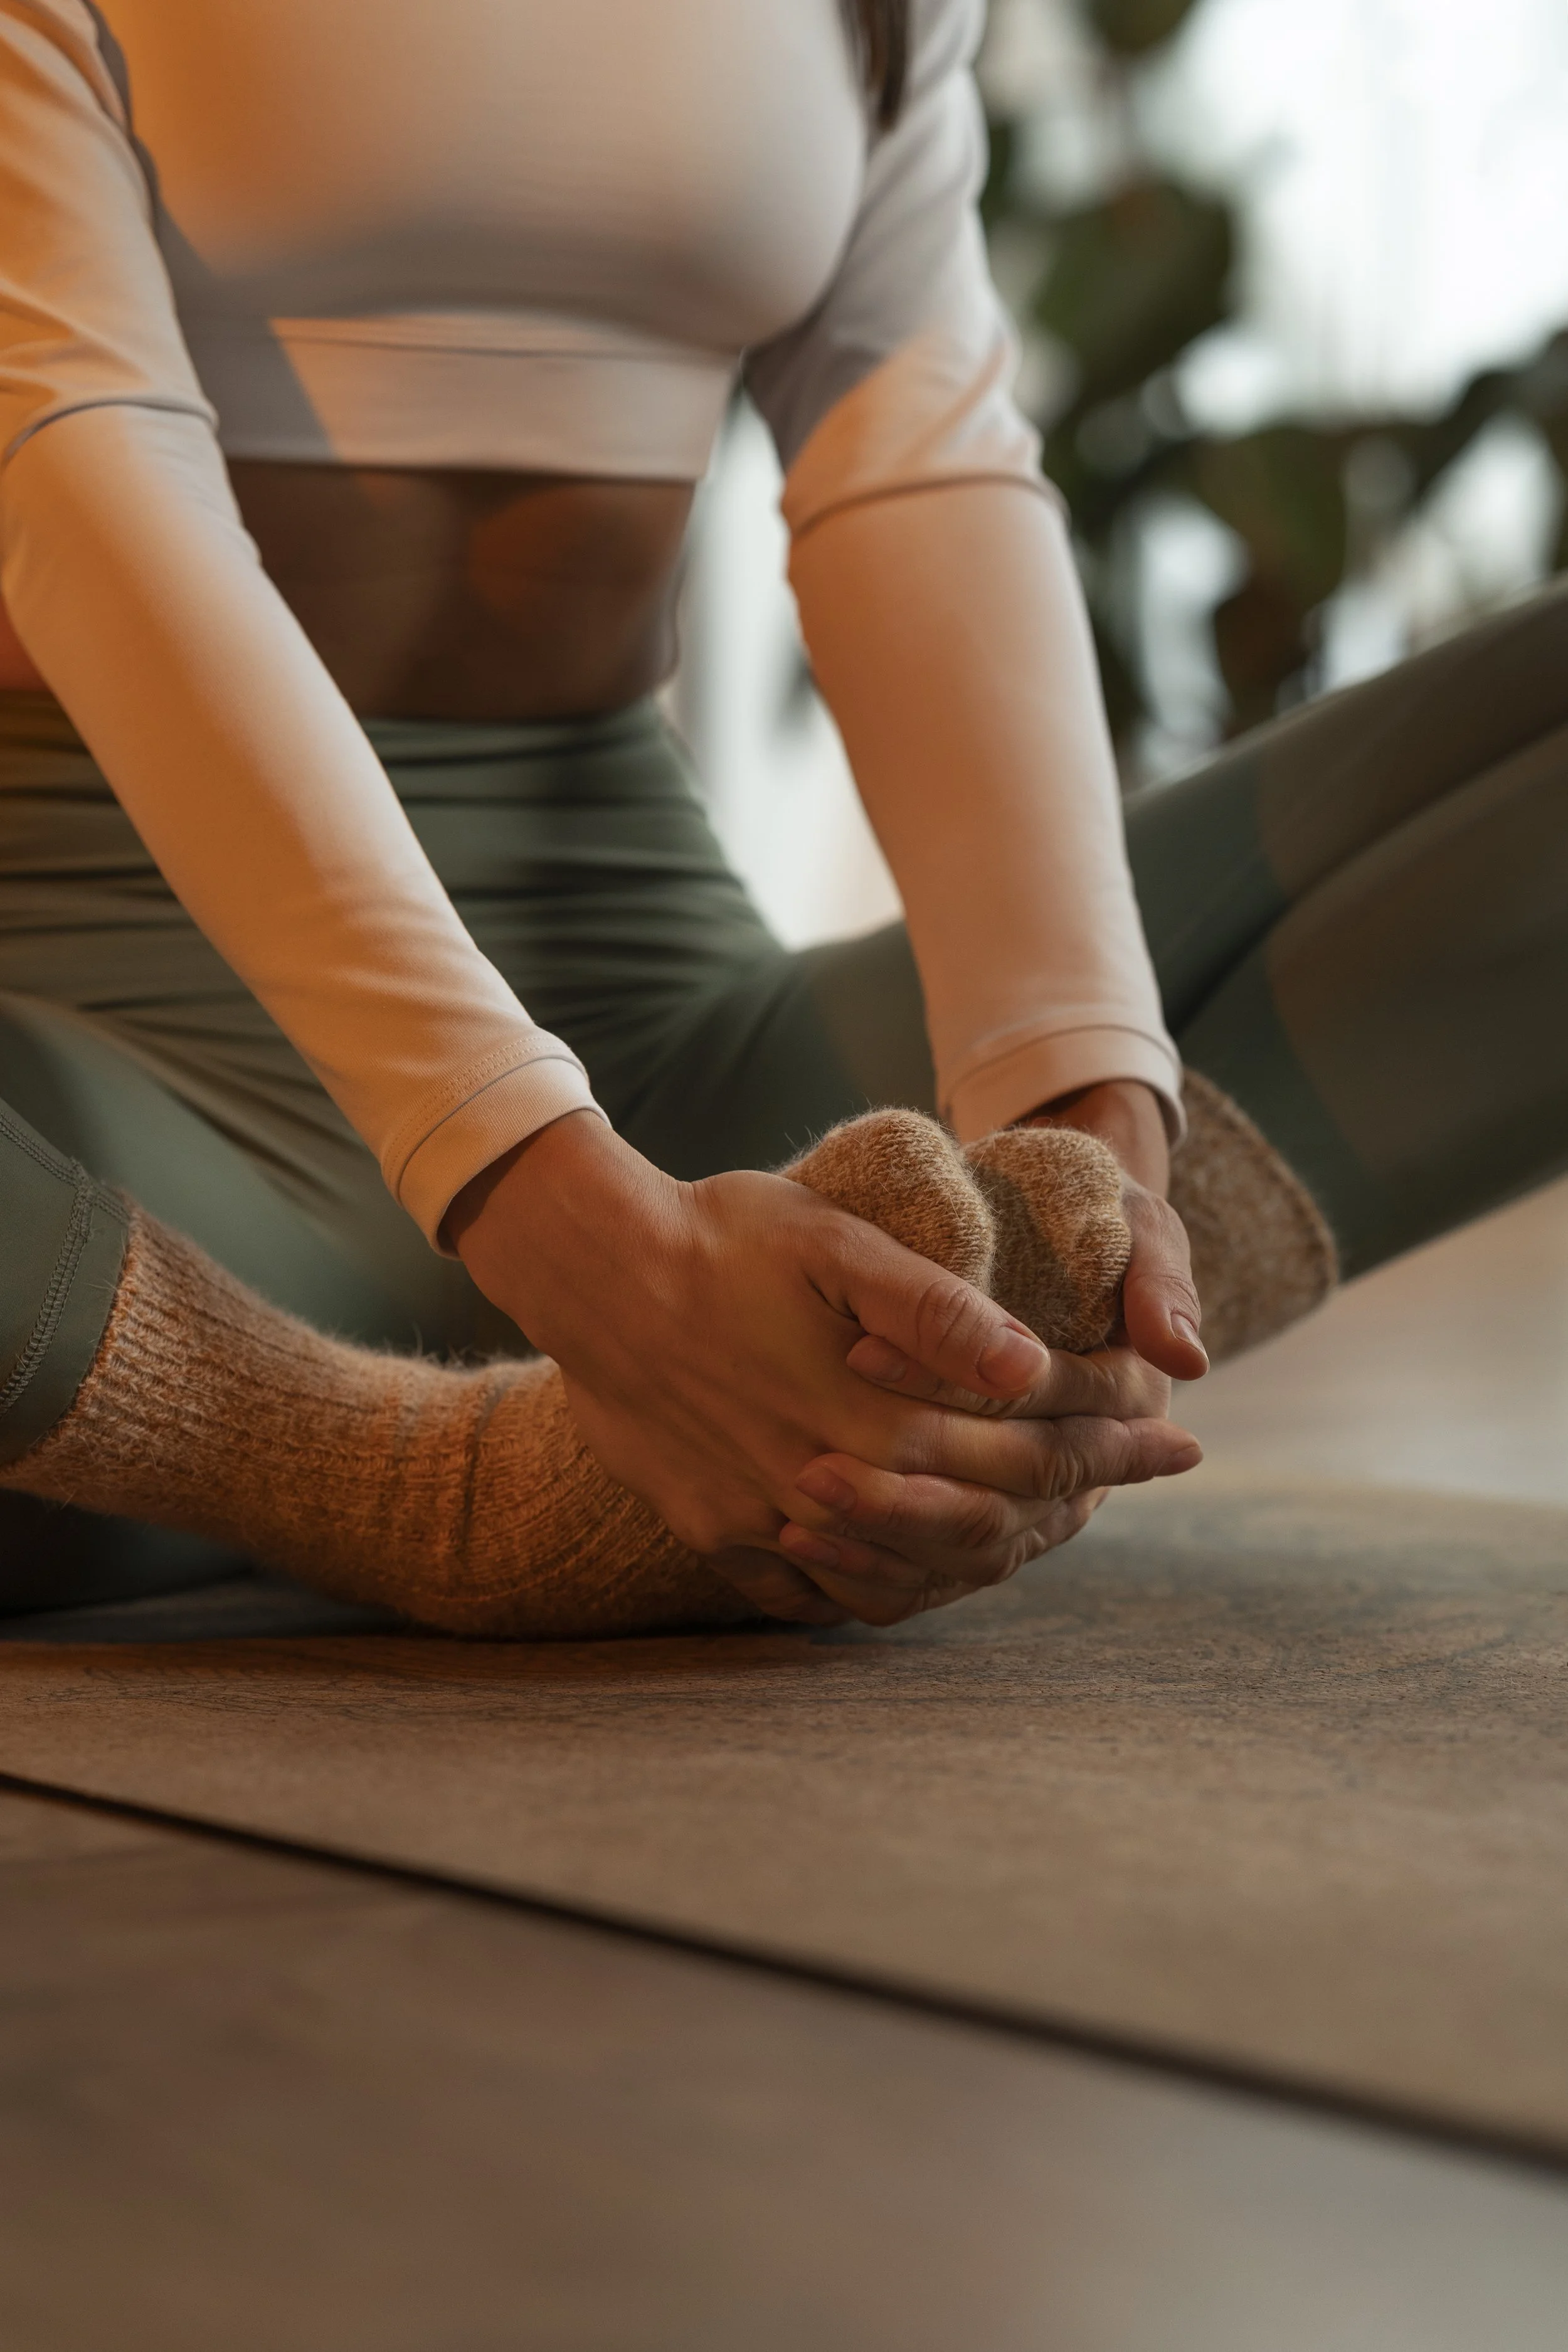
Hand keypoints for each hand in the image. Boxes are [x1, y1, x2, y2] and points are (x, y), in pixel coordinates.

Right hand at [448, 1111, 1198, 1619]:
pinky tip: (931, 1565)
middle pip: (993, 1518)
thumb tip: (1032, 1365)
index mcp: (879, 1416)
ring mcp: (775, 1525)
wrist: (592, 1276)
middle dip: (1087, 1493)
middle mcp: (835, 1486)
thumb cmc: (722, 1237)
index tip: (1184, 1435)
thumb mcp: (834, 1241)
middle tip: (1148, 1470)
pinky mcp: (724, 1537)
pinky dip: (895, 1587)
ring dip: (1000, 1549)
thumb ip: (937, 1308)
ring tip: (1058, 1520)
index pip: (1034, 1447)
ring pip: (918, 1574)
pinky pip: (827, 1597)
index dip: (1118, 1441)